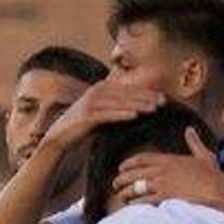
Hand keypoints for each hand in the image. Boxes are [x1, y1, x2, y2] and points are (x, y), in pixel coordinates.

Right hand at [44, 82, 163, 151]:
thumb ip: (115, 105)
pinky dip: (122, 114)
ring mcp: (91, 103)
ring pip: (120, 103)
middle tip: (163, 102)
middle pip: (127, 94)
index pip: (128, 89)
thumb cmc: (83, 125)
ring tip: (153, 108)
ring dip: (138, 105)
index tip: (162, 97)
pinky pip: (108, 114)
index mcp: (101, 87)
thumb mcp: (101, 111)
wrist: (60, 135)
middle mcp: (96, 91)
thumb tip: (137, 105)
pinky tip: (134, 116)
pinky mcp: (87, 115)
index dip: (146, 92)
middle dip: (146, 97)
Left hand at [113, 127, 223, 207]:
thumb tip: (190, 130)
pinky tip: (131, 207)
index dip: (129, 164)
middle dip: (121, 179)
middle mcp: (162, 171)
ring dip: (126, 193)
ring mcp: (162, 184)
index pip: (142, 159)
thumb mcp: (203, 155)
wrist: (218, 190)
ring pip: (136, 188)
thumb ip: (193, 142)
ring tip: (121, 197)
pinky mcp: (165, 198)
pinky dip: (136, 204)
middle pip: (134, 173)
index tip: (121, 168)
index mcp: (169, 160)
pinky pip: (144, 201)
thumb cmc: (212, 175)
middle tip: (115, 184)